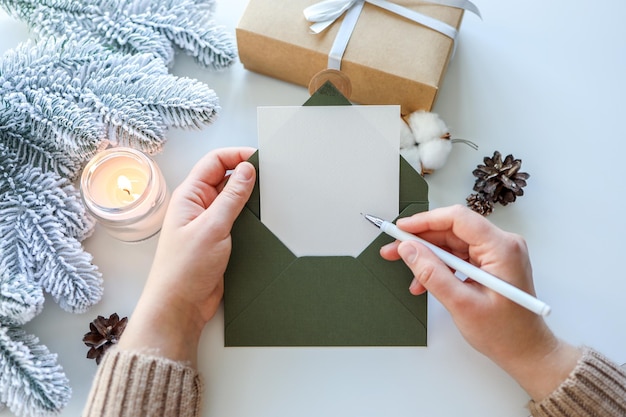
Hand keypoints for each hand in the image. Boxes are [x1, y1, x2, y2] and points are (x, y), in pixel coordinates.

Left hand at [118, 147, 255, 365]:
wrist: (180, 306)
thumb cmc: (184, 269)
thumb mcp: (212, 227)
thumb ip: (232, 197)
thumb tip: (247, 171)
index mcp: (190, 195)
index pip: (215, 161)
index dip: (237, 155)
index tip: (259, 158)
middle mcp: (198, 206)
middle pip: (225, 177)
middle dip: (246, 174)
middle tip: (269, 177)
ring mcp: (208, 222)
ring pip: (233, 199)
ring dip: (249, 197)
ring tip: (268, 197)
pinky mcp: (218, 239)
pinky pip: (237, 219)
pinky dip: (249, 216)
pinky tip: (261, 219)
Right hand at [380, 205, 580, 400]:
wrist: (527, 352)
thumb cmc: (505, 333)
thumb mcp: (462, 304)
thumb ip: (432, 274)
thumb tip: (408, 249)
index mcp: (502, 248)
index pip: (458, 219)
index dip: (425, 221)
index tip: (401, 229)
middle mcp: (502, 245)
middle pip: (452, 230)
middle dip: (421, 240)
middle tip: (393, 250)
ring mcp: (497, 254)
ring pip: (453, 243)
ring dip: (428, 257)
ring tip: (408, 272)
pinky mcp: (491, 264)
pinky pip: (459, 256)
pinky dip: (440, 267)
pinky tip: (425, 282)